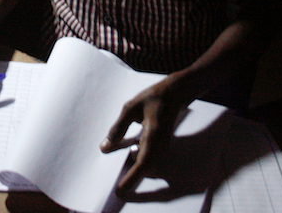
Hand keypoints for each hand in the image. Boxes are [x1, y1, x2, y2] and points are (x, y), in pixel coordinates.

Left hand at [100, 77, 187, 196]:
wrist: (175, 92)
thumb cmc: (154, 97)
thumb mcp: (130, 108)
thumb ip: (118, 128)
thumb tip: (105, 147)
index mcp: (153, 137)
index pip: (142, 164)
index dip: (131, 178)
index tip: (120, 190)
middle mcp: (159, 145)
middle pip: (143, 167)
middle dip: (129, 174)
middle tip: (115, 178)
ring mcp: (160, 145)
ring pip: (144, 162)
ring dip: (130, 164)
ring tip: (115, 159)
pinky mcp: (158, 143)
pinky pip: (146, 155)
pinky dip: (135, 156)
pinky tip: (124, 147)